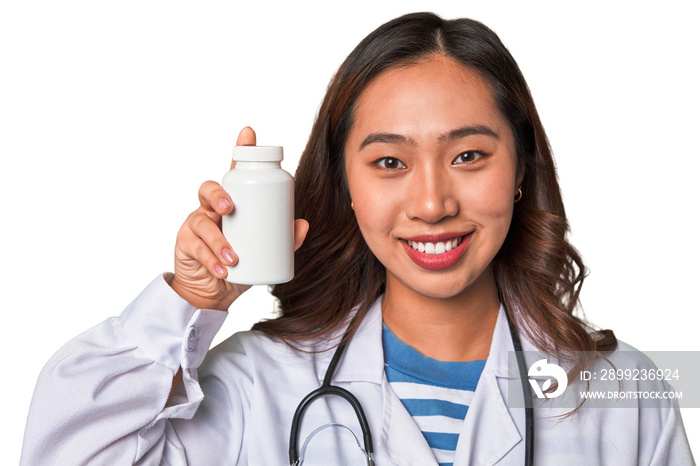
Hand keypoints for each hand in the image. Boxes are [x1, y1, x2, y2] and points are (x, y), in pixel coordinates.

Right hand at [170, 127, 308, 310]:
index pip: (236, 173)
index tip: (249, 134)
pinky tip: (222, 269)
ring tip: (233, 256)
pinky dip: (211, 260)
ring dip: (217, 239)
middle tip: (230, 208)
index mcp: (233, 202)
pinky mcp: (186, 244)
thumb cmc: (240, 264)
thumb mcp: (264, 251)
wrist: (214, 292)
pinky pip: (196, 248)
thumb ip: (285, 239)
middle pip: (209, 188)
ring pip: (201, 221)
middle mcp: (212, 208)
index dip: (240, 151)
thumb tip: (303, 225)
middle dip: (218, 194)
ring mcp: (196, 224)